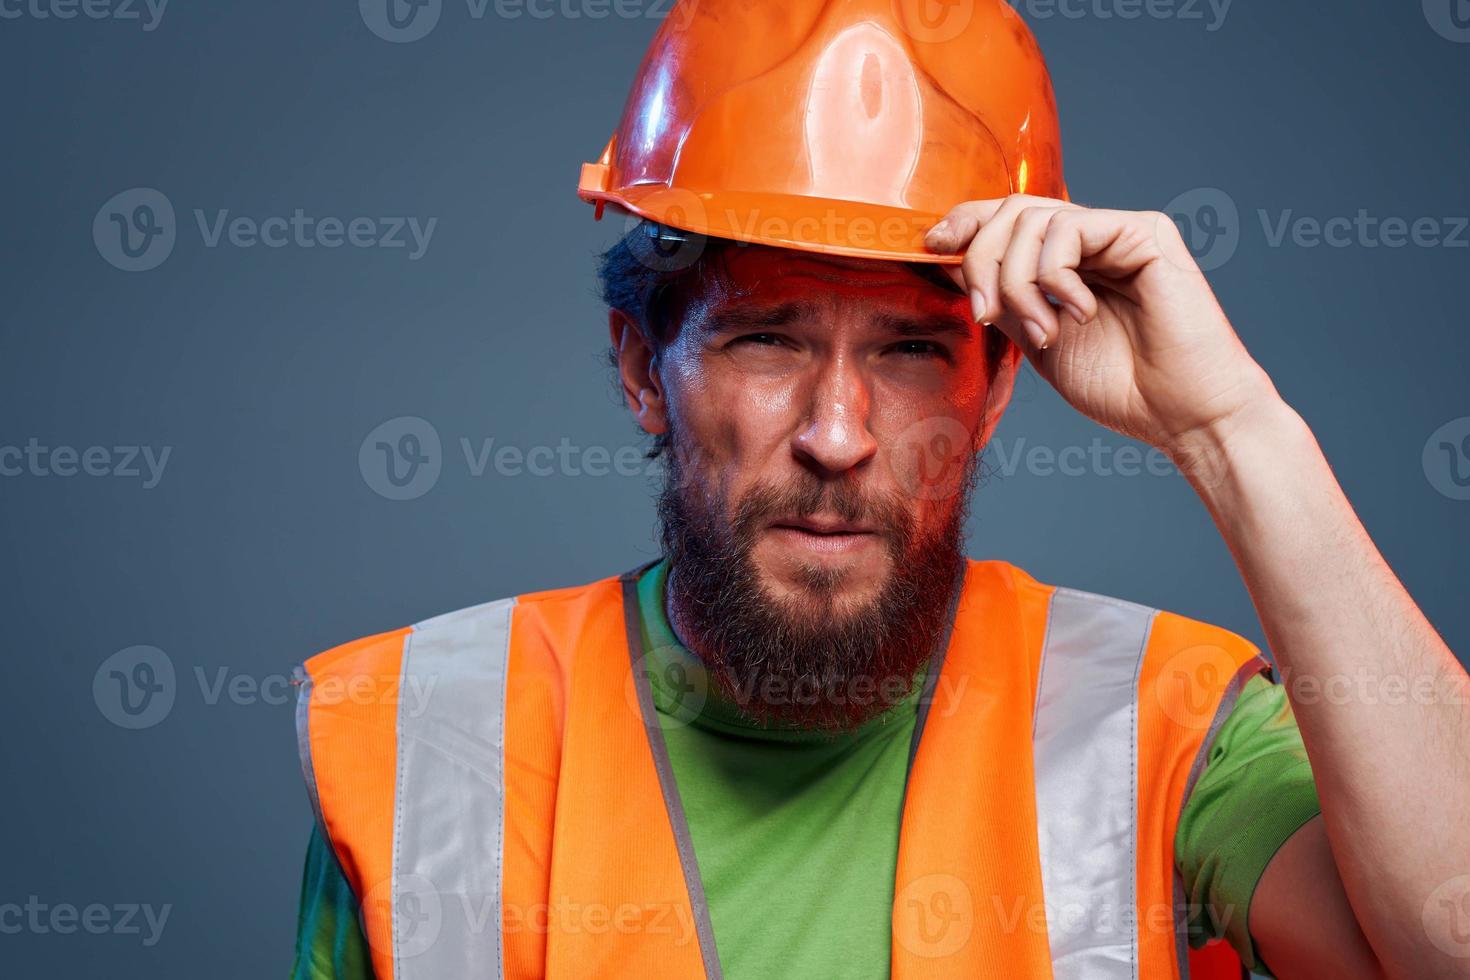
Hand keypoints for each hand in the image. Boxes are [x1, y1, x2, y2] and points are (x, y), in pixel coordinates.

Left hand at [924, 195, 1279, 460]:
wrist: (1182, 415)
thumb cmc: (1121, 387)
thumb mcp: (1036, 340)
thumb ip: (1001, 299)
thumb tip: (948, 262)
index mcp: (1066, 261)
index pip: (1005, 219)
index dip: (964, 222)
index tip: (931, 246)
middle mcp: (1092, 238)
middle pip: (1010, 211)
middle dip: (981, 261)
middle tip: (985, 315)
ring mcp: (1119, 232)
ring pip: (1034, 219)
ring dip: (1018, 280)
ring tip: (1042, 330)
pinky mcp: (1146, 233)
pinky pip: (1072, 230)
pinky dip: (1057, 276)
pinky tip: (1078, 313)